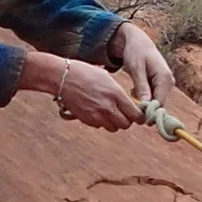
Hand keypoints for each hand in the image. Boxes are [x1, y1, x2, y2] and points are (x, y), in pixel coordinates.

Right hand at [23, 52, 138, 131]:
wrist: (62, 77)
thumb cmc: (85, 73)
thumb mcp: (107, 78)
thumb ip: (119, 93)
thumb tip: (129, 104)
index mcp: (116, 94)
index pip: (135, 114)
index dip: (139, 116)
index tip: (138, 114)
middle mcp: (108, 107)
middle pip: (126, 125)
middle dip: (127, 120)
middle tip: (125, 114)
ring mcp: (96, 115)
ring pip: (113, 128)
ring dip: (114, 123)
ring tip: (110, 112)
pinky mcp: (87, 120)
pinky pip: (100, 126)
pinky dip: (102, 122)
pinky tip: (98, 111)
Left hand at [110, 23, 173, 105]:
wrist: (138, 42)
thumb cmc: (135, 52)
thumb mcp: (136, 69)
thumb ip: (142, 87)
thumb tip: (146, 106)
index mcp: (165, 78)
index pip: (159, 104)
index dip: (147, 111)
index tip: (133, 110)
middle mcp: (169, 83)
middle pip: (158, 104)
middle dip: (144, 105)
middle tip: (131, 95)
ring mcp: (167, 84)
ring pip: (155, 101)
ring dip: (143, 100)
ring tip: (133, 88)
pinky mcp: (162, 85)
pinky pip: (153, 97)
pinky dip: (144, 96)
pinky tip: (136, 87)